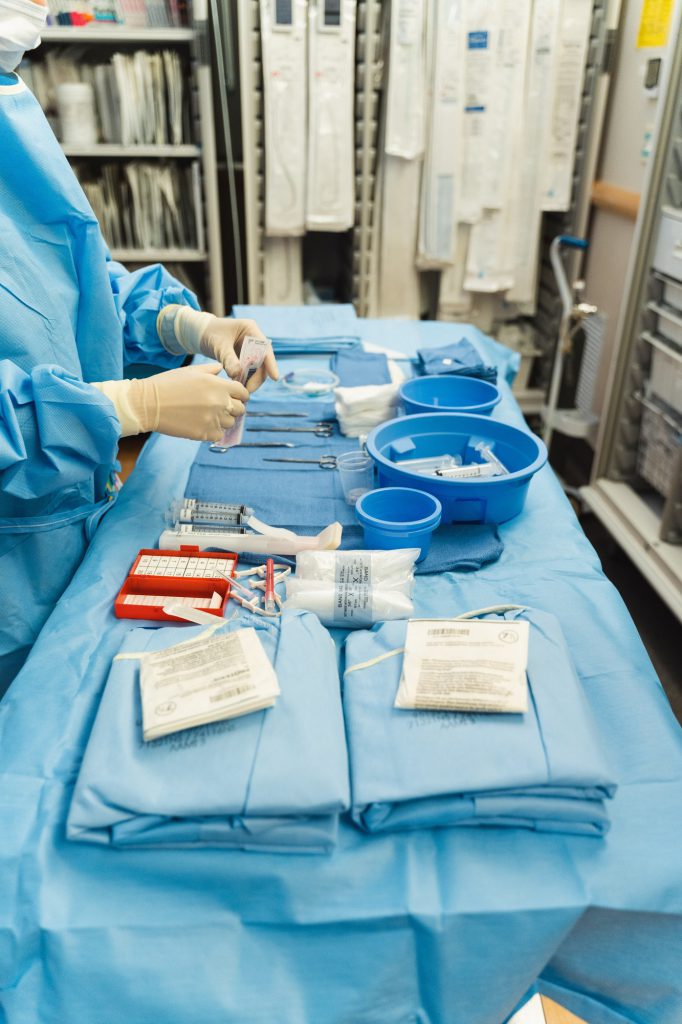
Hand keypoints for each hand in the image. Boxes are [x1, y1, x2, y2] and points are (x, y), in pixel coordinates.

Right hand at [132, 363, 248, 441]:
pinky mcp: (205, 433)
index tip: (233, 397)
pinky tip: (202, 425)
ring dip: (222, 420)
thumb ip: (210, 370)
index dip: (240, 395)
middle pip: (240, 409)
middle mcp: (220, 402)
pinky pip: (219, 435)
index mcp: (219, 385)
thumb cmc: (168, 384)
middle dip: (233, 408)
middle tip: (219, 407)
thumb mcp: (191, 371)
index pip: (243, 392)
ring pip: (230, 423)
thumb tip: (221, 369)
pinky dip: (213, 432)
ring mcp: (213, 419)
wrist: (148, 404)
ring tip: (207, 415)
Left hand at [199, 318, 278, 393]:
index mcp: (250, 330)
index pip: (265, 348)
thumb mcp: (218, 345)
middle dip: (257, 377)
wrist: (200, 334)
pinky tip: (238, 386)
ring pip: (257, 368)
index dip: (271, 364)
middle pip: (262, 361)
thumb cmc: (209, 333)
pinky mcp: (245, 357)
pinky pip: (249, 370)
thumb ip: (228, 359)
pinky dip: (245, 378)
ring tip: (241, 390)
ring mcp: (250, 349)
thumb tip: (236, 374)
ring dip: (251, 379)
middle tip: (247, 390)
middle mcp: (253, 339)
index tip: (274, 377)